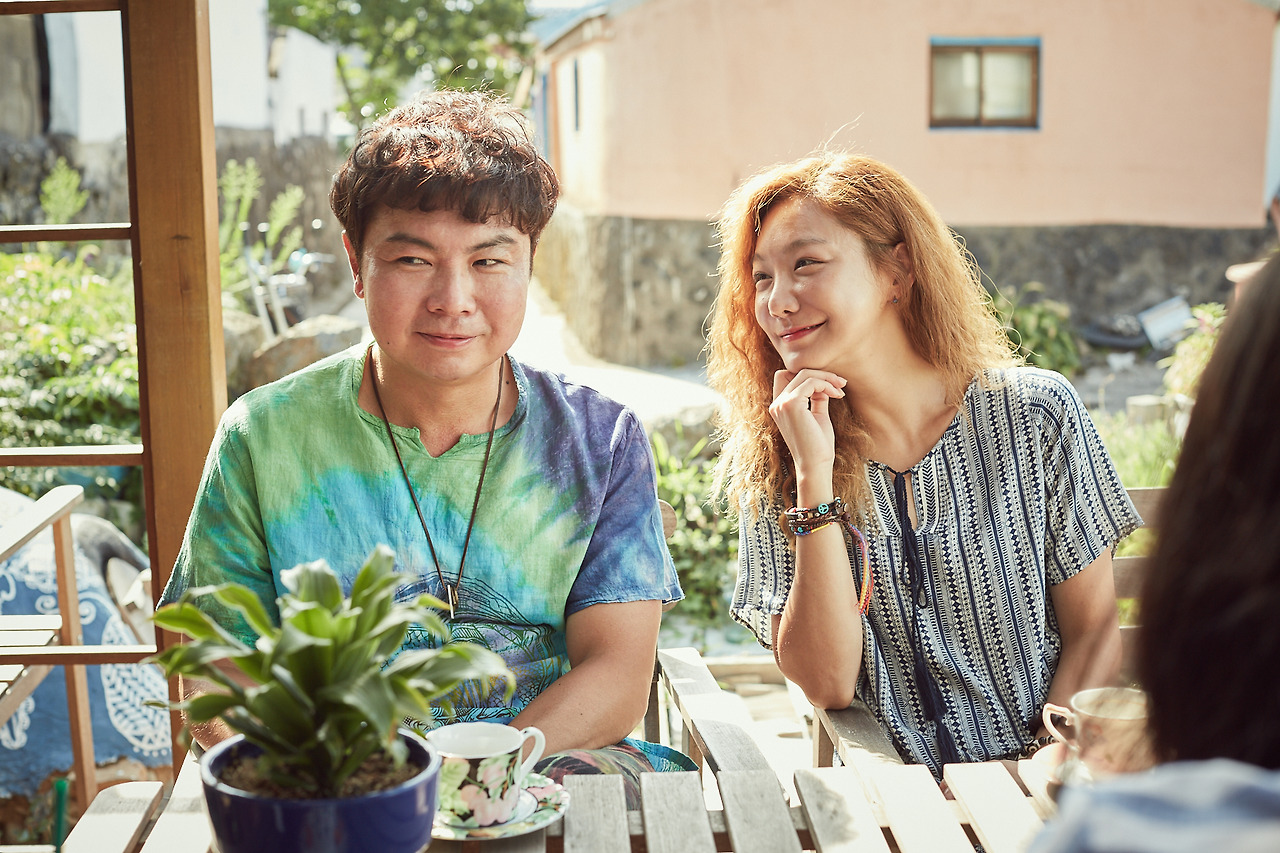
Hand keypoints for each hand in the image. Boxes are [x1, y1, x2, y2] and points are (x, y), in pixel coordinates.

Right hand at [769, 369, 846, 483]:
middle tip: (841, 384)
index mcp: (779, 407)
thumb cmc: (818, 445)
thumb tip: (824, 383)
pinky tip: (837, 395)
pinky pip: (811, 382)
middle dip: (822, 374)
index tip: (830, 385)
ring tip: (841, 390)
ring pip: (804, 374)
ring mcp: (781, 403)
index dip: (807, 376)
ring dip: (827, 378)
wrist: (816, 465)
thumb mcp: (817, 416)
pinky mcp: (791, 404)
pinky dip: (827, 385)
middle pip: (797, 372)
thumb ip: (817, 398)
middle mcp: (776, 404)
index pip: (785, 376)